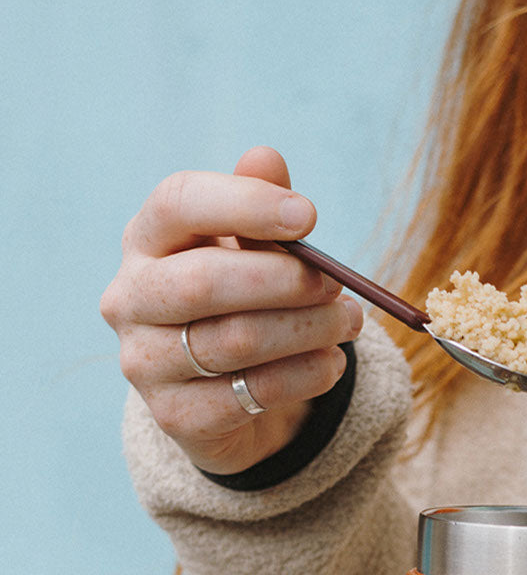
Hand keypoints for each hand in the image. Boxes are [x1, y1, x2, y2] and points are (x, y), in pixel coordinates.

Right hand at [100, 145, 362, 473]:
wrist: (223, 397)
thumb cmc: (239, 301)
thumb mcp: (249, 250)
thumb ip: (257, 206)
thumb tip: (266, 158)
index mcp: (145, 240)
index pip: (178, 202)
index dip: (246, 203)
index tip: (309, 216)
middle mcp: (129, 298)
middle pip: (205, 281)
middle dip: (286, 281)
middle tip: (338, 284)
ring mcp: (145, 361)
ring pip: (235, 341)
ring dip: (308, 330)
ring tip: (349, 322)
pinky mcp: (175, 415)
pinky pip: (251, 393)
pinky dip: (305, 376)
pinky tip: (332, 363)